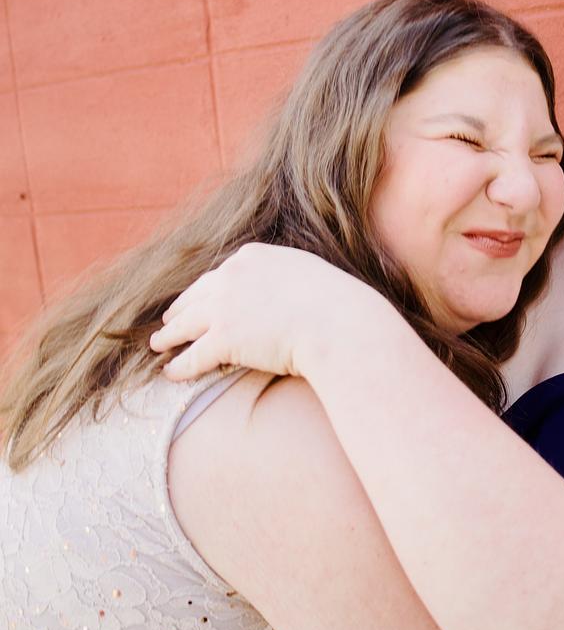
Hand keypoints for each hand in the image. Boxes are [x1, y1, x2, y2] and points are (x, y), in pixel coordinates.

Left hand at [150, 243, 383, 380]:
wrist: (339, 323)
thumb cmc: (336, 304)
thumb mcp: (307, 274)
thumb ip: (284, 277)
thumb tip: (283, 291)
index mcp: (252, 257)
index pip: (218, 276)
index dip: (204, 292)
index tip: (196, 301)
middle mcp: (231, 276)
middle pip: (195, 297)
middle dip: (180, 311)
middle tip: (168, 323)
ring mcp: (224, 307)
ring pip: (185, 325)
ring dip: (169, 337)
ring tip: (159, 345)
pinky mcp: (224, 339)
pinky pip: (192, 356)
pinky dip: (179, 366)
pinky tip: (171, 372)